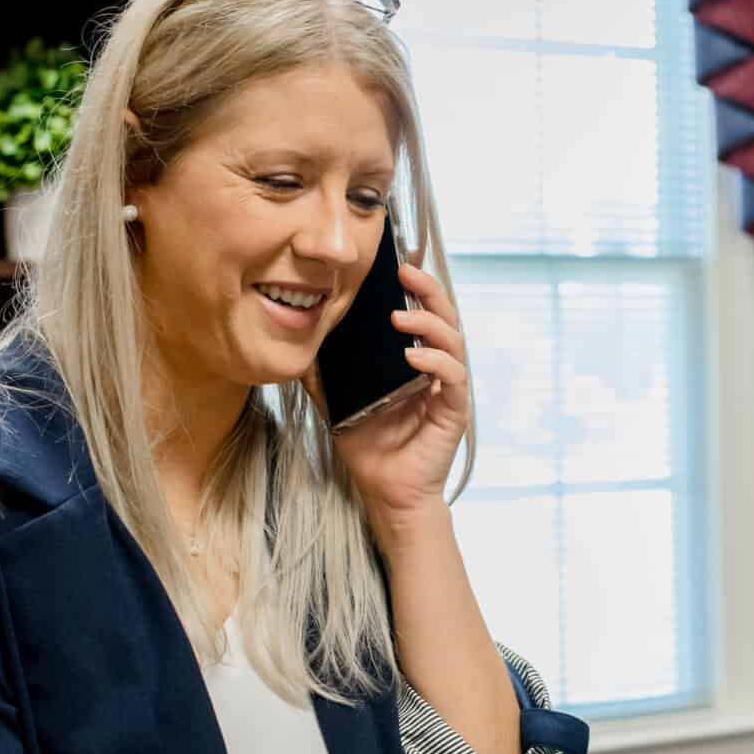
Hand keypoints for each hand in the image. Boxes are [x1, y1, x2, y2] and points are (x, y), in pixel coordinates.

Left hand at [306, 260, 469, 528]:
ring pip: (453, 341)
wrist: (386, 493)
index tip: (396, 261)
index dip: (415, 285)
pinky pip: (453, 378)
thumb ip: (324, 372)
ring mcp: (447, 388)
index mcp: (413, 359)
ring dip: (429, 323)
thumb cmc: (368, 446)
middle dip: (427, 290)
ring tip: (400, 316)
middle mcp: (436, 367)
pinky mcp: (454, 410)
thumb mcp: (337, 401)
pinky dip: (435, 362)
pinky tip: (412, 357)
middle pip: (443, 316)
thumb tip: (299, 343)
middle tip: (403, 272)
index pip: (420, 312)